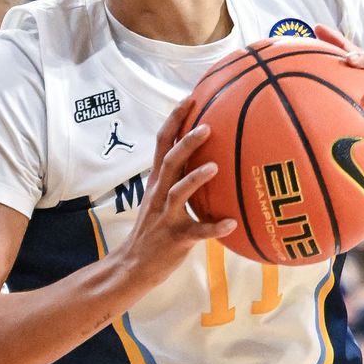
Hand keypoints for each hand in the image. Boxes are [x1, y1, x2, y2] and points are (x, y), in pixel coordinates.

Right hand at [118, 100, 236, 287]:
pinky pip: (196, 232)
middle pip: (170, 161)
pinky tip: (231, 223)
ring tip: (215, 167)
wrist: (132, 265)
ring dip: (196, 178)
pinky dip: (213, 227)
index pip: (162, 142)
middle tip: (208, 126)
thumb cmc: (154, 231)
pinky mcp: (175, 239)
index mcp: (156, 181)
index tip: (190, 97)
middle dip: (187, 142)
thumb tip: (209, 159)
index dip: (174, 119)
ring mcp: (165, 216)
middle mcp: (159, 194)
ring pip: (178, 192)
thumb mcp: (161, 199)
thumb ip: (179, 179)